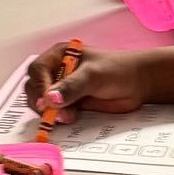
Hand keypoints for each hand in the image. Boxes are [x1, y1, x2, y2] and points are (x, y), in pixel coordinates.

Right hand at [22, 42, 149, 122]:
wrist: (139, 84)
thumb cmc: (118, 70)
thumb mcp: (93, 75)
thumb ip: (71, 86)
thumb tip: (50, 99)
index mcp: (59, 56)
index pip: (37, 70)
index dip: (39, 86)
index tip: (47, 102)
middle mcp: (57, 71)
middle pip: (34, 88)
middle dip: (43, 102)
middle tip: (56, 113)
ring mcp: (63, 88)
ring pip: (43, 103)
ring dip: (51, 112)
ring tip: (68, 116)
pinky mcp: (70, 104)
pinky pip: (56, 112)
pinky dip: (59, 118)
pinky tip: (71, 118)